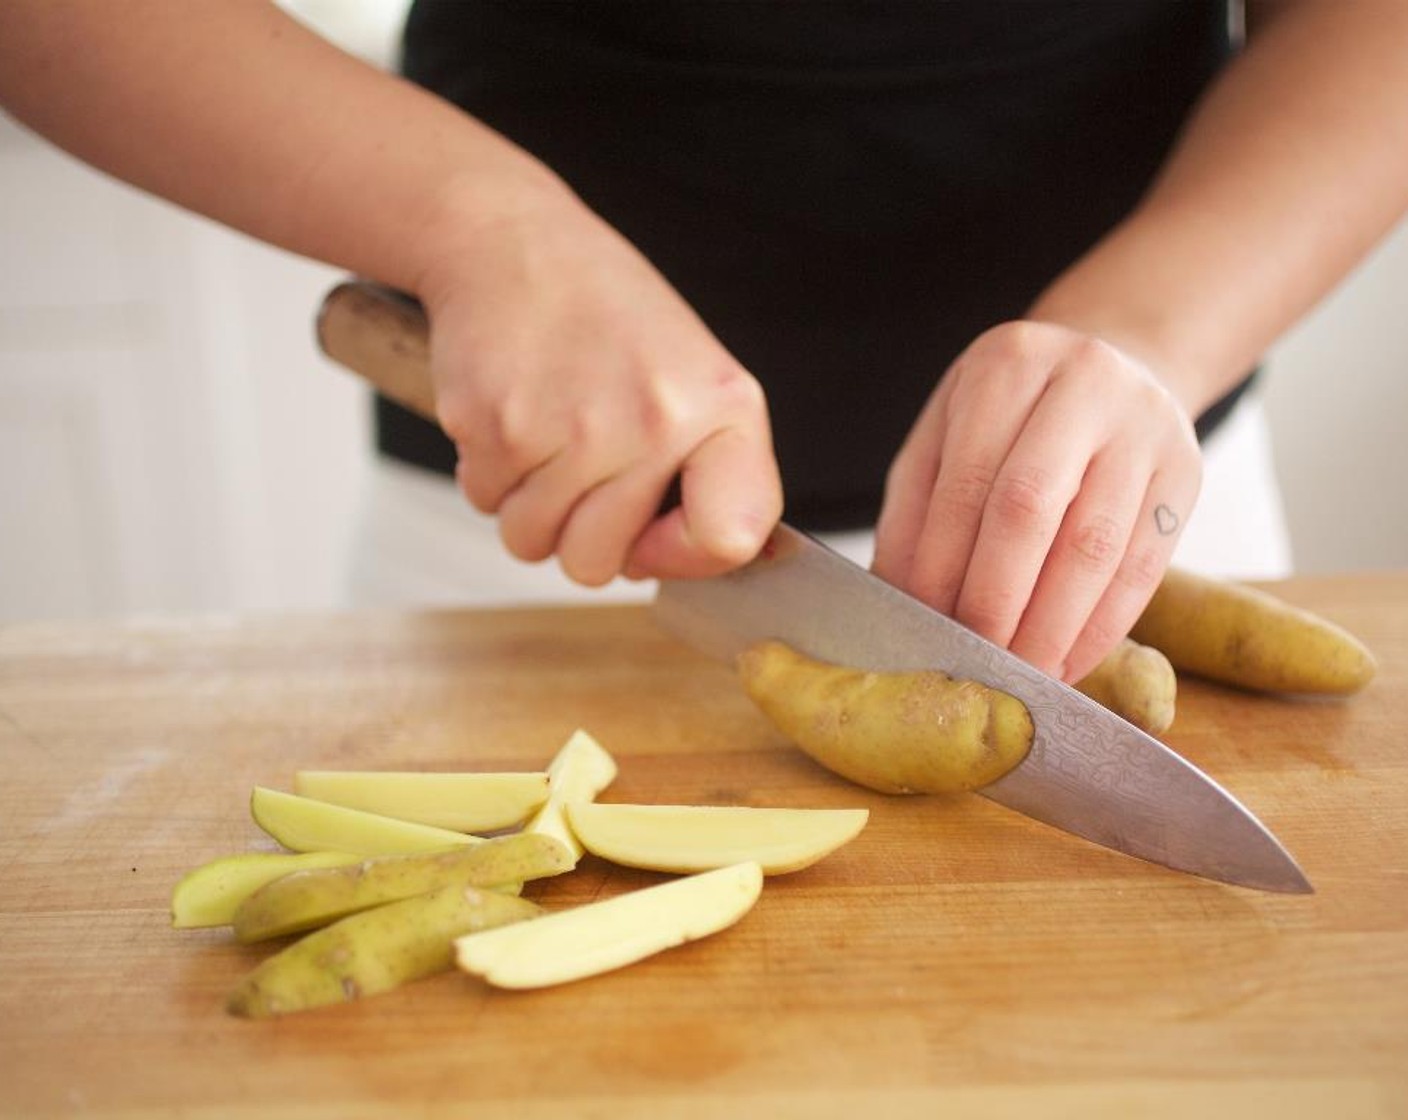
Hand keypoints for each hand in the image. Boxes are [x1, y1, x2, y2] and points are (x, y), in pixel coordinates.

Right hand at [417, 189, 781, 586]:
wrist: (511, 244)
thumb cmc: (606, 315)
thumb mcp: (695, 377)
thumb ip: (709, 473)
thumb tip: (688, 567)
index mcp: (720, 409)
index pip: (729, 538)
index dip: (685, 554)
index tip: (658, 527)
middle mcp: (653, 422)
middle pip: (598, 565)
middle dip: (580, 535)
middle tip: (583, 468)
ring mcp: (570, 429)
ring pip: (532, 543)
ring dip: (530, 506)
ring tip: (547, 435)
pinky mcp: (494, 427)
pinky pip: (485, 504)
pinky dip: (490, 473)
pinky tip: (513, 414)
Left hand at [872, 321, 1201, 683]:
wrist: (1113, 366)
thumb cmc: (1013, 414)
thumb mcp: (950, 431)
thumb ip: (917, 506)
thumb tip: (896, 594)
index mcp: (1008, 366)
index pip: (967, 482)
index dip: (941, 564)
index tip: (922, 625)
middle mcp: (1084, 385)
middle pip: (1029, 509)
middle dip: (993, 599)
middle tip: (969, 659)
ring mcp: (1145, 428)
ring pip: (1094, 546)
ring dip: (1050, 627)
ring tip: (1016, 675)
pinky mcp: (1186, 474)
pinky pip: (1145, 567)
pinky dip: (1102, 628)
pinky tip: (1067, 662)